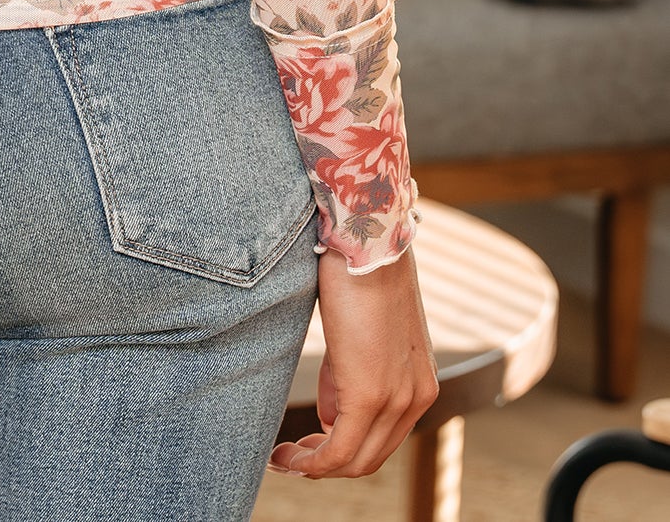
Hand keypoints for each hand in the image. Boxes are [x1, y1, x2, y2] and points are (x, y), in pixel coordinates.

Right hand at [269, 243, 438, 478]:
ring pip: (355, 460)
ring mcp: (397, 399)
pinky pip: (338, 451)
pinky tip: (287, 457)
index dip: (345, 448)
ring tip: (284, 458)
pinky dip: (311, 464)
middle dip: (327, 464)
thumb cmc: (359, 270)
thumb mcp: (359, 332)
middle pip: (370, 458)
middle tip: (291, 457)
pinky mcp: (370, 394)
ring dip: (315, 466)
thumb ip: (348, 374)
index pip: (383, 438)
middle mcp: (417, 397)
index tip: (310, 445)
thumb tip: (330, 412)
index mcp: (419, 381)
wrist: (368, 238)